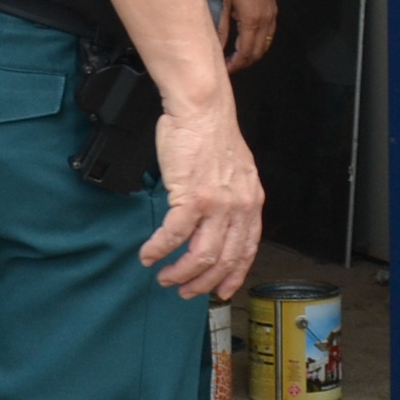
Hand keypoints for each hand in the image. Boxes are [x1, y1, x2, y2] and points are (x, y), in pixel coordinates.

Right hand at [138, 95, 263, 300]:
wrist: (201, 109)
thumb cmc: (211, 134)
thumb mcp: (236, 171)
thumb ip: (232, 199)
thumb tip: (220, 223)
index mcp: (251, 202)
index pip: (247, 250)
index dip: (233, 276)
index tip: (220, 290)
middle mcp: (238, 207)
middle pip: (223, 260)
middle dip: (201, 283)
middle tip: (184, 289)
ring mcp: (216, 204)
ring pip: (200, 255)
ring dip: (180, 273)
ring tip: (165, 277)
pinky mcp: (191, 197)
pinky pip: (173, 235)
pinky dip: (158, 250)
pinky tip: (149, 254)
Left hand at [224, 0, 279, 73]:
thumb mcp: (223, 3)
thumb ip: (221, 28)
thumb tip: (216, 46)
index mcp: (252, 21)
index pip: (246, 53)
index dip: (235, 65)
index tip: (225, 69)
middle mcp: (266, 21)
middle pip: (258, 52)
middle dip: (244, 63)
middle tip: (228, 66)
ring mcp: (272, 15)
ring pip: (266, 44)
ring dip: (253, 54)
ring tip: (236, 56)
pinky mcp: (273, 9)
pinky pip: (269, 34)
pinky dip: (260, 43)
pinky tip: (247, 41)